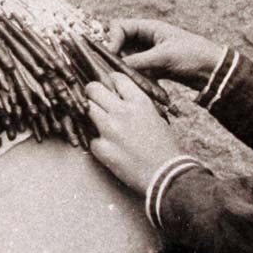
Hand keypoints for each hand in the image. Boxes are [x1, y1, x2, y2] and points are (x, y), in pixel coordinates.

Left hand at [85, 74, 186, 193]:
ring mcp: (110, 129)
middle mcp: (122, 111)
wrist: (166, 175)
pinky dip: (97, 142)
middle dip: (93, 93)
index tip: (110, 87)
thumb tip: (121, 98)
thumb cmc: (165, 147)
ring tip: (99, 122)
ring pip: (86, 109)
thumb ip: (137, 105)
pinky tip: (107, 146)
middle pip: (93, 89)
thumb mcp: (155, 117)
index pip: (116, 78)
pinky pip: (91, 138)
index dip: (112, 81)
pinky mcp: (102, 148)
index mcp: (139, 102)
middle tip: (95, 100)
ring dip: (91, 114)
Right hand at [106, 18, 223, 90]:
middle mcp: (145, 38)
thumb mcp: (164, 56)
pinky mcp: (152, 67)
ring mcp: (148, 53)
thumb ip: (139, 60)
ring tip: (123, 78)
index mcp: (149, 27)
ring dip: (123, 68)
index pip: (119, 27)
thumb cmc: (193, 55)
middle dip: (114, 55)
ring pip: (125, 58)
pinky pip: (135, 70)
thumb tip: (116, 68)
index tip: (112, 56)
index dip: (112, 40)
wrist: (213, 71)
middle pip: (119, 43)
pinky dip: (133, 76)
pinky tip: (134, 84)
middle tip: (113, 69)